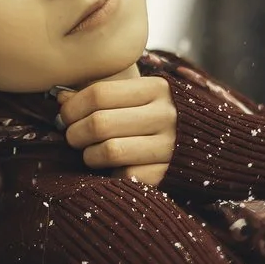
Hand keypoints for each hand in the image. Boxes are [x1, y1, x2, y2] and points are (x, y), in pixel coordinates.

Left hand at [57, 66, 175, 187]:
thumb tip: (60, 99)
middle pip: (99, 123)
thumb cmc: (154, 119)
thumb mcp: (134, 98)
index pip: (99, 93)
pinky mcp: (166, 173)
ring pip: (108, 151)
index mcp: (156, 88)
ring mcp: (169, 146)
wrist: (204, 149)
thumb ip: (99, 95)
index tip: (65, 116)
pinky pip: (123, 175)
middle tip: (73, 137)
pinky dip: (111, 174)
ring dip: (89, 155)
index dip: (73, 107)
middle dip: (75, 133)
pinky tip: (114, 168)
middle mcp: (166, 115)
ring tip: (91, 153)